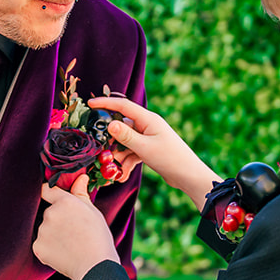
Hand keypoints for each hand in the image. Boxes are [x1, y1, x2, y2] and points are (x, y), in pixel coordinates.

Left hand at [34, 174, 121, 279]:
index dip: (48, 194)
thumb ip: (81, 194)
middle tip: (73, 231)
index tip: (49, 197)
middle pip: (49, 213)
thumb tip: (80, 177)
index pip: (46, 190)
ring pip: (45, 229)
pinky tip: (63, 253)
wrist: (95, 266)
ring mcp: (42, 231)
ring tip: (70, 244)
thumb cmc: (98, 238)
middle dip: (57, 219)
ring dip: (53, 234)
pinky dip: (49, 248)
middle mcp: (50, 214)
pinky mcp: (38, 247)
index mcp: (64, 202)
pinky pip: (41, 244)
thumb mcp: (93, 212)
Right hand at [89, 95, 218, 205]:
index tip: (90, 104)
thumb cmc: (170, 159)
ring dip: (119, 156)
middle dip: (111, 141)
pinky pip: (132, 152)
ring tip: (115, 171)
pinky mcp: (149, 149)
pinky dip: (127, 162)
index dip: (106, 103)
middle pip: (122, 127)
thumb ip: (126, 136)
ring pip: (126, 142)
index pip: (124, 106)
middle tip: (101, 152)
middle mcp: (148, 126)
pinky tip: (123, 175)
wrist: (189, 176)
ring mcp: (149, 137)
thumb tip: (110, 123)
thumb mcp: (144, 148)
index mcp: (148, 119)